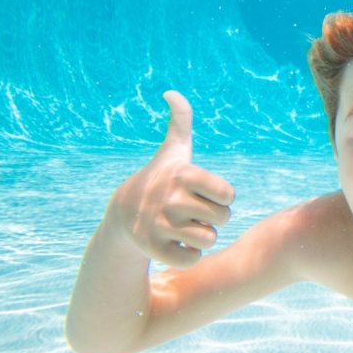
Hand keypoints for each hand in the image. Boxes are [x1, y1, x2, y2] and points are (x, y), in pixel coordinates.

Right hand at [110, 91, 234, 268]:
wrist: (123, 214)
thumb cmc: (160, 179)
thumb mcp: (172, 151)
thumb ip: (180, 121)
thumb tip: (171, 92)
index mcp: (184, 174)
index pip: (229, 194)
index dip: (221, 197)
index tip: (205, 194)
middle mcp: (171, 199)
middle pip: (223, 219)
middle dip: (213, 219)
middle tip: (194, 212)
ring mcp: (160, 225)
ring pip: (209, 240)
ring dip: (202, 238)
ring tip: (185, 227)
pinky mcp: (153, 249)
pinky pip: (191, 259)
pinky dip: (188, 256)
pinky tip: (176, 244)